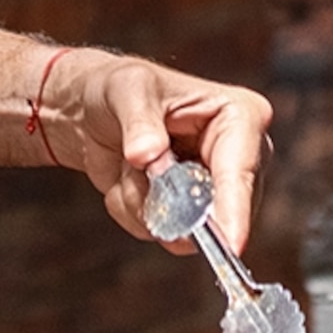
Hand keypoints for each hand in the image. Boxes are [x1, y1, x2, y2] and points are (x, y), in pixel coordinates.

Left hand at [36, 51, 272, 256]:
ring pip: (188, 228)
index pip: (241, 171)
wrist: (92, 111)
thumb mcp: (127, 90)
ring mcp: (214, 188)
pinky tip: (129, 179)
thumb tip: (148, 153)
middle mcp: (238, 156)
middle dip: (171, 202)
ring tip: (129, 165)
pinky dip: (134, 211)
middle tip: (137, 170)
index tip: (230, 244)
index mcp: (240, 115)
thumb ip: (139, 121)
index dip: (235, 209)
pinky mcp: (190, 211)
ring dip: (144, 203)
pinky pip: (163, 233)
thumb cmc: (119, 88)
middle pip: (222, 211)